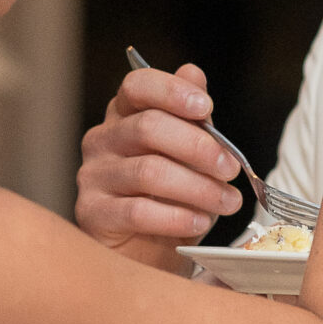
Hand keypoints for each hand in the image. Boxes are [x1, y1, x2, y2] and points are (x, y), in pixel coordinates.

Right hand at [75, 61, 243, 270]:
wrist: (147, 251)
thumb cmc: (169, 197)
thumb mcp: (189, 155)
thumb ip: (192, 117)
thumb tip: (193, 72)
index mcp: (124, 115)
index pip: (138, 86)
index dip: (172, 91)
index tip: (206, 107)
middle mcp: (102, 140)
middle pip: (148, 128)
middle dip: (199, 147)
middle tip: (231, 169)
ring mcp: (93, 176)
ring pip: (148, 171)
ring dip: (198, 187)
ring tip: (227, 202)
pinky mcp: (92, 213)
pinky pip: (138, 211)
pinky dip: (176, 217)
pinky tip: (199, 223)